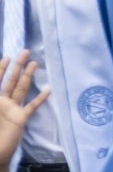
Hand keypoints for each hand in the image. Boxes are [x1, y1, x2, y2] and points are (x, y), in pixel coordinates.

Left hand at [0, 51, 48, 169]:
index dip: (0, 68)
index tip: (6, 56)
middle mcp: (2, 101)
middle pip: (10, 80)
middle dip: (16, 66)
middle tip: (23, 52)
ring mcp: (12, 109)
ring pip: (21, 89)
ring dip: (27, 76)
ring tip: (34, 63)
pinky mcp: (21, 119)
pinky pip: (31, 106)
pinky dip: (40, 98)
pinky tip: (48, 90)